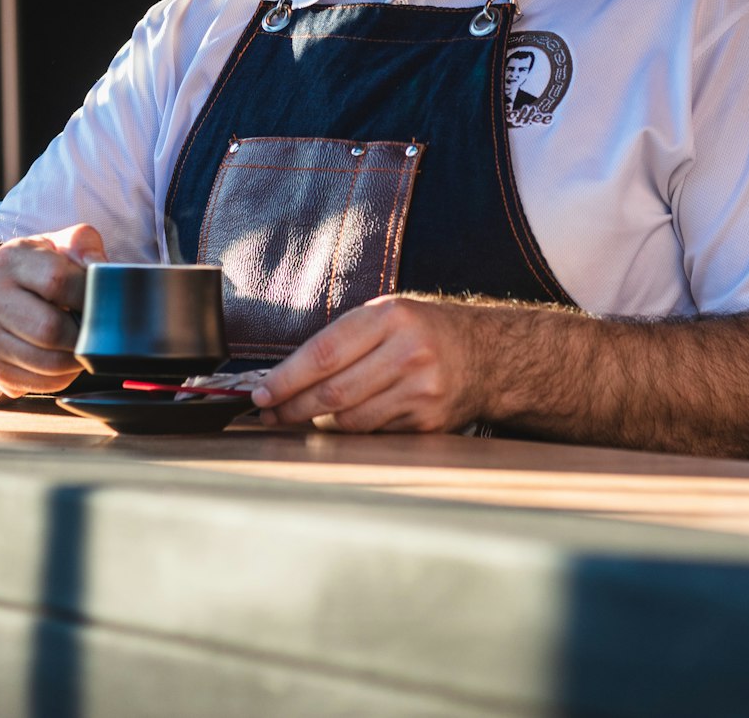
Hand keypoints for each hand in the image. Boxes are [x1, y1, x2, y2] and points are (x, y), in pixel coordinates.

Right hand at [0, 224, 106, 397]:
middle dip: (84, 334)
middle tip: (99, 331)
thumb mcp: (61, 243)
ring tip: (86, 347)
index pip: (57, 281)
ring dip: (76, 360)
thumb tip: (98, 270)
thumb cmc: (41, 266)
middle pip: (49, 329)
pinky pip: (36, 384)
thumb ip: (84, 246)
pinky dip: (62, 379)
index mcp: (10, 259)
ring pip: (45, 362)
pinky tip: (68, 362)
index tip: (105, 302)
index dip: (88, 296)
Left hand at [251, 295, 483, 433]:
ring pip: (350, 419)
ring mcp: (421, 389)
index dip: (287, 378)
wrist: (486, 355)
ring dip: (320, 421)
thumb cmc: (423, 331)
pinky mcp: (428, 421)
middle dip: (293, 406)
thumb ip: (344, 339)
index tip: (261, 393)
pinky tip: (347, 419)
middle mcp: (408, 351)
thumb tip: (286, 375)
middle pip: (333, 391)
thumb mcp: (387, 315)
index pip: (324, 353)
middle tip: (270, 412)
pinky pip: (375, 433)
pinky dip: (354, 430)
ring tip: (304, 414)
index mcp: (391, 316)